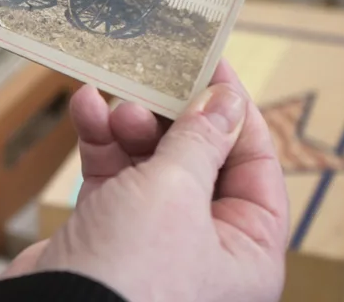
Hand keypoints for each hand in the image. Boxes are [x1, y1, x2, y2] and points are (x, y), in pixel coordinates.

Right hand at [4, 61, 289, 301]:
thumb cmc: (131, 276)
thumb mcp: (176, 191)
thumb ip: (201, 138)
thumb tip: (225, 99)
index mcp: (249, 251)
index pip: (257, 165)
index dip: (236, 112)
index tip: (213, 65)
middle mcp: (207, 247)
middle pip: (202, 158)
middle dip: (173, 116)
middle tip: (154, 78)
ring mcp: (156, 240)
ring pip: (152, 160)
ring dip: (131, 123)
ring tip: (113, 104)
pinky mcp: (110, 233)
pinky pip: (113, 174)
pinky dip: (100, 140)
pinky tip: (86, 108)